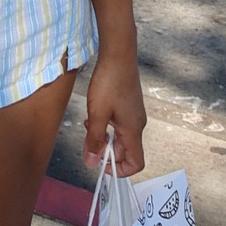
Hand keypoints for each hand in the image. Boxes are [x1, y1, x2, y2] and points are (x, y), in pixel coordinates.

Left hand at [83, 51, 145, 176]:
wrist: (118, 55)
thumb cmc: (109, 83)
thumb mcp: (97, 114)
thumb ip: (94, 140)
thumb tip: (92, 163)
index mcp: (133, 130)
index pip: (136, 163)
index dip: (120, 170)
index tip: (101, 163)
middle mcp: (137, 125)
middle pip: (125, 151)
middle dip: (105, 151)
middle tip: (88, 141)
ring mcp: (134, 115)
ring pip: (119, 137)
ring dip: (103, 137)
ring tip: (89, 126)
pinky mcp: (129, 106)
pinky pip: (118, 125)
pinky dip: (106, 126)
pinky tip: (93, 116)